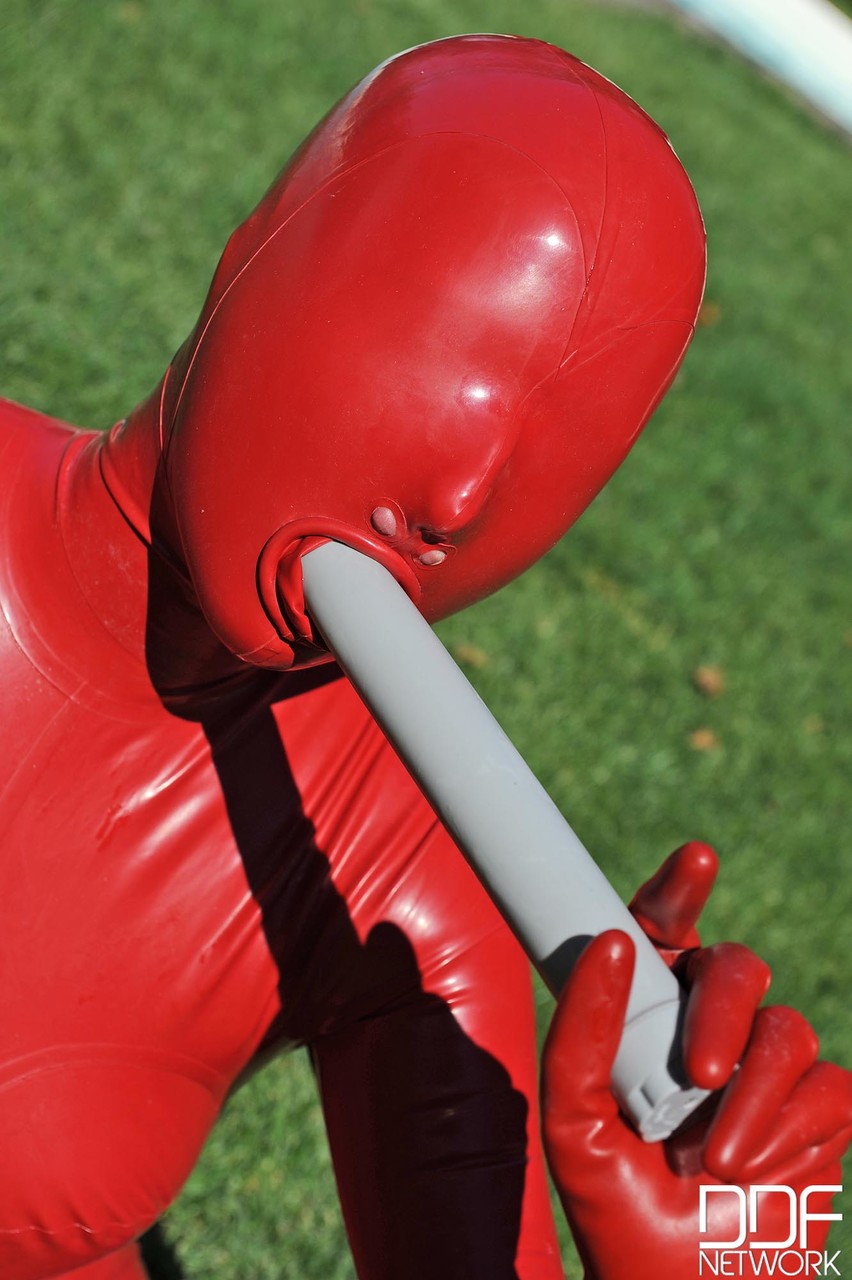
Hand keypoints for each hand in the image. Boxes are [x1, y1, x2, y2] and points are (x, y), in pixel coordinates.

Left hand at [541, 843, 851, 1279]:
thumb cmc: (616, 1206)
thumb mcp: (573, 1119)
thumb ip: (579, 1032)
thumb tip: (610, 942)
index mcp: (647, 1015)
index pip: (665, 931)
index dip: (680, 888)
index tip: (697, 860)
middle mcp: (709, 1028)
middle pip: (736, 967)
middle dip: (722, 1012)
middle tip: (698, 1077)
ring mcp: (769, 1068)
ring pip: (787, 1030)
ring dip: (754, 1100)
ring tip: (715, 1163)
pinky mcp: (821, 1112)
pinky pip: (833, 1087)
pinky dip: (795, 1129)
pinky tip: (760, 1171)